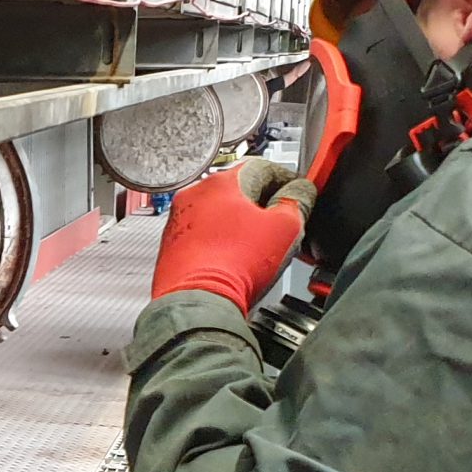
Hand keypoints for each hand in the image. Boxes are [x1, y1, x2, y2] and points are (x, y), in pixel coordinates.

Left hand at [148, 163, 309, 308]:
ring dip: (238, 227)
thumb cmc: (233, 266)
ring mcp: (178, 222)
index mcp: (221, 182)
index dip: (286, 181)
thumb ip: (297, 202)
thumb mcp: (284, 229)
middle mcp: (193, 196)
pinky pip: (202, 239)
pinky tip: (231, 263)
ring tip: (255, 250)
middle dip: (261, 207)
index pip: (263, 169)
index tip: (296, 195)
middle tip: (279, 226)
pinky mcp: (171, 248)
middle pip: (238, 192)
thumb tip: (301, 193)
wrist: (196, 302)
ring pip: (218, 216)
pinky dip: (218, 246)